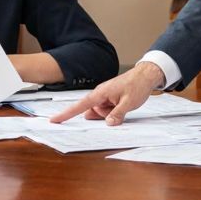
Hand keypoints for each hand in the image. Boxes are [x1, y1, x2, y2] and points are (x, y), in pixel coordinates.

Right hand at [50, 62, 164, 125]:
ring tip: (124, 105)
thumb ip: (117, 114)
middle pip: (93, 112)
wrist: (145, 75)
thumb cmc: (137, 85)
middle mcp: (100, 94)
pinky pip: (107, 110)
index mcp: (101, 93)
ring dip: (110, 114)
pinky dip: (113, 111)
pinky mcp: (110, 98)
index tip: (54, 120)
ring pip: (101, 112)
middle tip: (121, 108)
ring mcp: (105, 96)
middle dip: (104, 116)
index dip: (66, 114)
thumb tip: (108, 124)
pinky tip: (123, 106)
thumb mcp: (129, 103)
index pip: (80, 105)